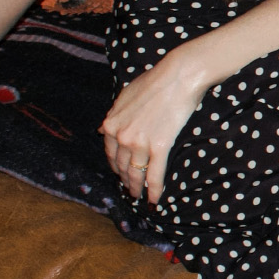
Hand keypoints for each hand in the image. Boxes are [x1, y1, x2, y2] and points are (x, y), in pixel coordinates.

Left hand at [101, 51, 210, 203]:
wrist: (177, 77)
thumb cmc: (154, 81)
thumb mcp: (124, 96)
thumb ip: (113, 115)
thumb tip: (102, 130)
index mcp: (111, 123)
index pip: (110, 152)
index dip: (115, 165)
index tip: (120, 173)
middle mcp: (121, 136)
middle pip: (121, 166)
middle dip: (125, 179)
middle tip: (129, 188)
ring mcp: (139, 143)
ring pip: (135, 173)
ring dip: (136, 188)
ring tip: (139, 196)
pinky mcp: (159, 147)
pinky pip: (154, 175)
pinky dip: (154, 190)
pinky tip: (154, 200)